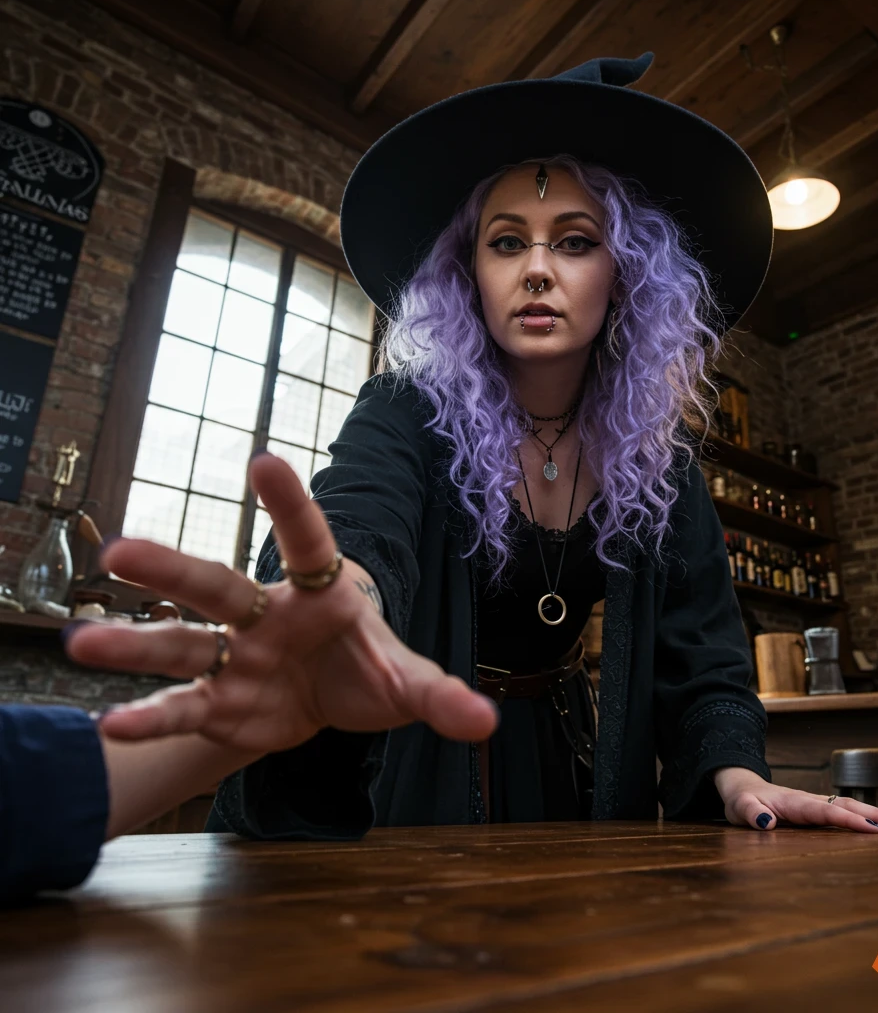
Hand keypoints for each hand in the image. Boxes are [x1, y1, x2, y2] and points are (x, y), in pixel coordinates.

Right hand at [65, 452, 498, 752]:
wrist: (334, 700)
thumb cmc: (370, 669)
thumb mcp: (410, 682)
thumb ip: (441, 696)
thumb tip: (487, 720)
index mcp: (323, 594)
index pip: (308, 542)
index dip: (289, 506)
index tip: (264, 460)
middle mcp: (270, 617)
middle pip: (219, 588)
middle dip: (173, 570)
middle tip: (119, 551)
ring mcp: (239, 659)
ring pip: (184, 643)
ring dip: (136, 644)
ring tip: (81, 644)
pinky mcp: (222, 702)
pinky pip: (183, 705)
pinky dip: (151, 716)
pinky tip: (110, 727)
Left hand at [713, 767, 877, 833]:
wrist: (742, 788)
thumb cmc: (741, 801)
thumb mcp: (739, 808)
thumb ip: (751, 813)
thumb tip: (766, 822)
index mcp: (794, 803)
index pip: (825, 811)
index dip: (848, 820)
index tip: (872, 828)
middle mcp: (810, 801)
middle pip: (846, 806)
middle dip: (875, 815)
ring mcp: (816, 804)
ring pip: (849, 807)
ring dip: (876, 814)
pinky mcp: (818, 809)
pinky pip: (845, 811)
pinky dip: (866, 816)